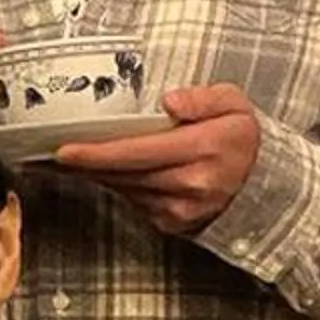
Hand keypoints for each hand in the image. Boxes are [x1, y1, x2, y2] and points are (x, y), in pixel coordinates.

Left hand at [55, 83, 261, 234]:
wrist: (263, 182)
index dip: (98, 153)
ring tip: (76, 158)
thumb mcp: (233, 103)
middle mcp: (192, 183)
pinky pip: (134, 201)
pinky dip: (119, 185)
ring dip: (100, 174)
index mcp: (205, 148)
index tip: (66, 150)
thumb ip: (203, 98)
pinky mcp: (173, 222)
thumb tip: (170, 101)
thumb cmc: (240, 138)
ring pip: (126, 188)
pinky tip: (107, 172)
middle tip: (57, 151)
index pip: (139, 152)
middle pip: (125, 173)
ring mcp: (182, 208)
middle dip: (87, 163)